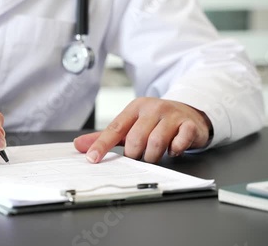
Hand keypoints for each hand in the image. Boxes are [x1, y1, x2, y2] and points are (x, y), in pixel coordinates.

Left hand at [74, 97, 211, 162]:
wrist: (188, 113)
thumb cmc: (154, 122)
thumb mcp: (129, 125)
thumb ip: (105, 136)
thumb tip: (78, 145)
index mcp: (135, 108)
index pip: (114, 128)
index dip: (102, 145)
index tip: (92, 159)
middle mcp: (153, 108)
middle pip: (136, 138)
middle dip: (134, 154)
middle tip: (139, 155)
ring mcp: (172, 115)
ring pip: (156, 142)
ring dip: (152, 156)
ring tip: (154, 154)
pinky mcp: (189, 125)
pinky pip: (179, 143)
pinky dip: (174, 151)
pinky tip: (172, 149)